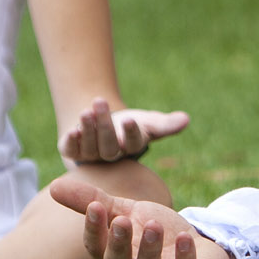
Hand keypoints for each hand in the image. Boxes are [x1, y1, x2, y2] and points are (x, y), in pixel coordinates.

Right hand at [49, 175, 226, 258]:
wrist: (202, 246)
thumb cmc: (156, 231)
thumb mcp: (126, 212)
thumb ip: (94, 202)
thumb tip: (53, 187)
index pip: (96, 250)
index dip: (94, 231)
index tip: (95, 207)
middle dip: (118, 245)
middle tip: (121, 221)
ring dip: (149, 253)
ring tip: (153, 225)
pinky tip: (186, 238)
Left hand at [59, 96, 189, 165]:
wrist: (99, 126)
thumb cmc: (128, 125)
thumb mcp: (148, 122)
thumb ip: (165, 124)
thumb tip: (186, 119)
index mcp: (131, 148)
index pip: (134, 143)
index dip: (131, 133)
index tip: (130, 119)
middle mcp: (111, 155)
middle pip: (108, 145)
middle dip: (104, 125)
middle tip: (100, 102)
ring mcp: (91, 156)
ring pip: (89, 148)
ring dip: (88, 129)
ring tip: (86, 111)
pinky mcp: (73, 152)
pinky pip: (71, 150)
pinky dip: (71, 142)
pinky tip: (72, 130)